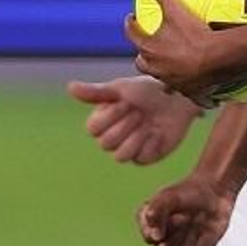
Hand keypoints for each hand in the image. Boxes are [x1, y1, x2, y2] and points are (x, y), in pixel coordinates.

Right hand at [66, 76, 202, 164]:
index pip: (93, 129)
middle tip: (140, 111)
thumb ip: (96, 92)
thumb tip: (69, 87)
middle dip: (126, 124)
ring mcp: (129, 148)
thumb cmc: (147, 91)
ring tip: (147, 122)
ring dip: (135, 136)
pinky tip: (158, 132)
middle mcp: (113, 136)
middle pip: (106, 143)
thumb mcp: (121, 89)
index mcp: (103, 120)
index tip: (126, 101)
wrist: (177, 99)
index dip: (110, 116)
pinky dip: (149, 143)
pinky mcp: (145, 157)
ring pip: (120, 156)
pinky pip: (139, 158)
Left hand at [125, 0, 221, 107]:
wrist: (217, 59)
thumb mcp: (175, 10)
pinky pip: (187, 91)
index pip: (133, 36)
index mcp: (150, 50)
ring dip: (163, 72)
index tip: (132, 19)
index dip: (131, 26)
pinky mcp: (190, 92)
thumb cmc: (193, 35)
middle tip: (149, 46)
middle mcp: (157, 69)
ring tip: (170, 66)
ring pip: (162, 79)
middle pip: (143, 63)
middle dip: (144, 54)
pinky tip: (195, 84)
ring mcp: (173, 82)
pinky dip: (188, 87)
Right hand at [138, 175, 235, 245]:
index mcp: (153, 223)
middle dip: (175, 233)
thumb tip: (155, 237)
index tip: (170, 215)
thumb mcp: (169, 196)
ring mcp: (181, 245)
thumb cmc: (189, 192)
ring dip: (189, 234)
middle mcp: (165, 237)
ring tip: (194, 217)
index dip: (159, 229)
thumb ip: (156, 211)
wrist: (214, 192)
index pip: (148, 236)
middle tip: (183, 217)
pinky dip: (202, 239)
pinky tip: (205, 225)